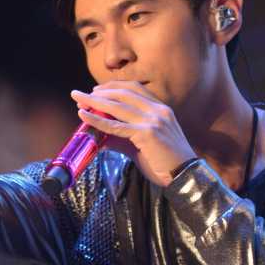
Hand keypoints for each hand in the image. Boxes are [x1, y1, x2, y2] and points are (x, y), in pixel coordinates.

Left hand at [70, 81, 195, 186]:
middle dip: (100, 92)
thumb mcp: (143, 146)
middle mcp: (158, 110)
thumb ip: (123, 139)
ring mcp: (153, 120)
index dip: (113, 87)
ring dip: (95, 101)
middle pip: (124, 93)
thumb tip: (101, 138)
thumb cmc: (166, 164)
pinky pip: (116, 126)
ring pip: (118, 106)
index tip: (97, 90)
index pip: (135, 88)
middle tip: (81, 95)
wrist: (186, 177)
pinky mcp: (147, 133)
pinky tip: (84, 116)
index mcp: (161, 109)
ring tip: (78, 100)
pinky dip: (98, 120)